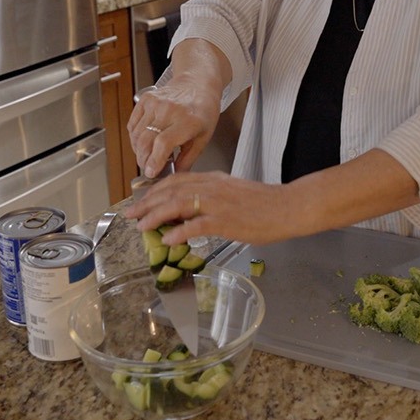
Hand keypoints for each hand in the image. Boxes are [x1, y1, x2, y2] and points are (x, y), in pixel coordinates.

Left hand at [122, 171, 306, 245]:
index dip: (155, 191)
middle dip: (147, 203)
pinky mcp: (226, 220)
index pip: (177, 181)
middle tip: (131, 215)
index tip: (141, 201)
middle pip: (171, 191)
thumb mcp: (234, 194)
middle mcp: (212, 187)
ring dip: (156, 215)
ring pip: (178, 204)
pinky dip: (179, 232)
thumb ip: (212, 199)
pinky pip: (196, 225)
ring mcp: (218, 203)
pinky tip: (169, 239)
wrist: (289, 206)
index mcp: (214, 180)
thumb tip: (189, 213)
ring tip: (142, 227)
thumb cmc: (265, 204)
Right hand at [126, 79, 220, 176]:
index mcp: (188, 121)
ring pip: (137, 135)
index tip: (151, 172)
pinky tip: (143, 143)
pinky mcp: (146, 100)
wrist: (198, 84)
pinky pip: (133, 125)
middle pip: (146, 141)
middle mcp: (170, 110)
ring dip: (138, 150)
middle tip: (148, 168)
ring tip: (146, 156)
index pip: (163, 143)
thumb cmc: (203, 111)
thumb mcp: (203, 137)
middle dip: (144, 160)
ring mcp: (156, 103)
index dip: (154, 160)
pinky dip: (134, 138)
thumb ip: (189, 159)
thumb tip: (175, 176)